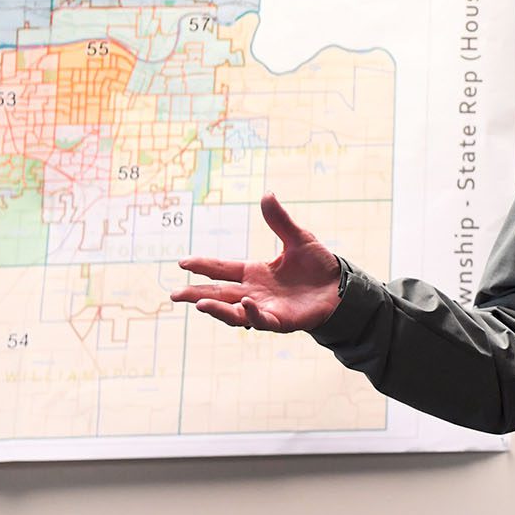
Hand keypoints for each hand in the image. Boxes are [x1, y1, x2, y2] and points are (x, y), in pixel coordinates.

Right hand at [170, 193, 341, 331]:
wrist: (341, 287)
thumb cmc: (318, 265)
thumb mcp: (298, 238)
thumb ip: (279, 221)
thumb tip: (266, 193)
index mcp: (254, 272)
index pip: (222, 269)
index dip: (203, 266)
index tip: (182, 263)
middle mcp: (254, 291)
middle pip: (219, 293)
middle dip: (195, 294)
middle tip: (173, 295)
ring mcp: (265, 308)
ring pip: (233, 311)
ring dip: (216, 308)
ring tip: (199, 303)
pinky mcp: (281, 321)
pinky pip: (262, 320)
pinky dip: (252, 313)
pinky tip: (246, 302)